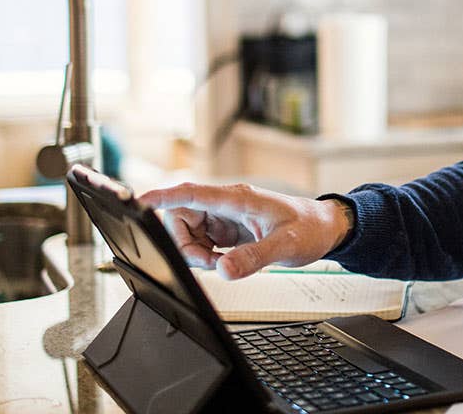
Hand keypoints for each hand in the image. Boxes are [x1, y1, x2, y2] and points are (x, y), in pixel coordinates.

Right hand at [138, 182, 352, 280]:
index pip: (191, 193)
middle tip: (212, 262)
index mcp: (236, 199)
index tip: (138, 202)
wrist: (324, 228)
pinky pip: (200, 243)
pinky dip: (206, 257)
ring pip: (187, 233)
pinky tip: (227, 261)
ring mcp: (223, 217)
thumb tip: (223, 269)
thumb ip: (254, 258)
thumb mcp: (286, 246)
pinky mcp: (224, 230)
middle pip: (179, 217)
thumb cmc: (309, 228)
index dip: (162, 197)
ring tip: (225, 262)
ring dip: (196, 253)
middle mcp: (224, 205)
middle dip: (185, 244)